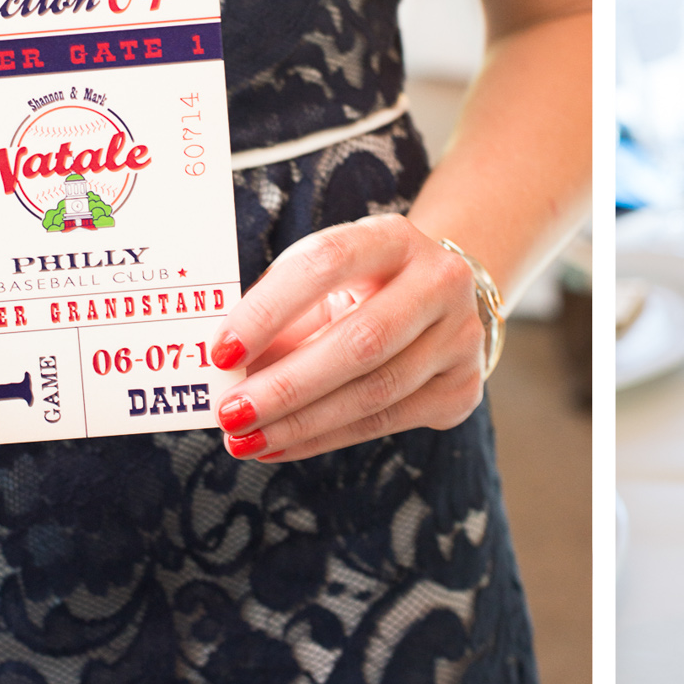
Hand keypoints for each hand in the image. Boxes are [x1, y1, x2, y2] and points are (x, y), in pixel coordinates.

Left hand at [210, 214, 487, 460]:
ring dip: (301, 422)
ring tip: (247, 439)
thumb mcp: (323, 286)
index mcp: (392, 237)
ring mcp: (460, 336)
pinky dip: (325, 438)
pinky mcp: (462, 386)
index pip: (327, 263)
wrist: (439, 299)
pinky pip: (387, 421)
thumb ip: (279, 319)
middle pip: (362, 340)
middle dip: (287, 384)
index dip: (270, 309)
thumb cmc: (360, 290)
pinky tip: (281, 446)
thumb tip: (224, 373)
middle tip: (231, 414)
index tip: (221, 352)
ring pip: (376, 390)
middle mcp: (440, 280)